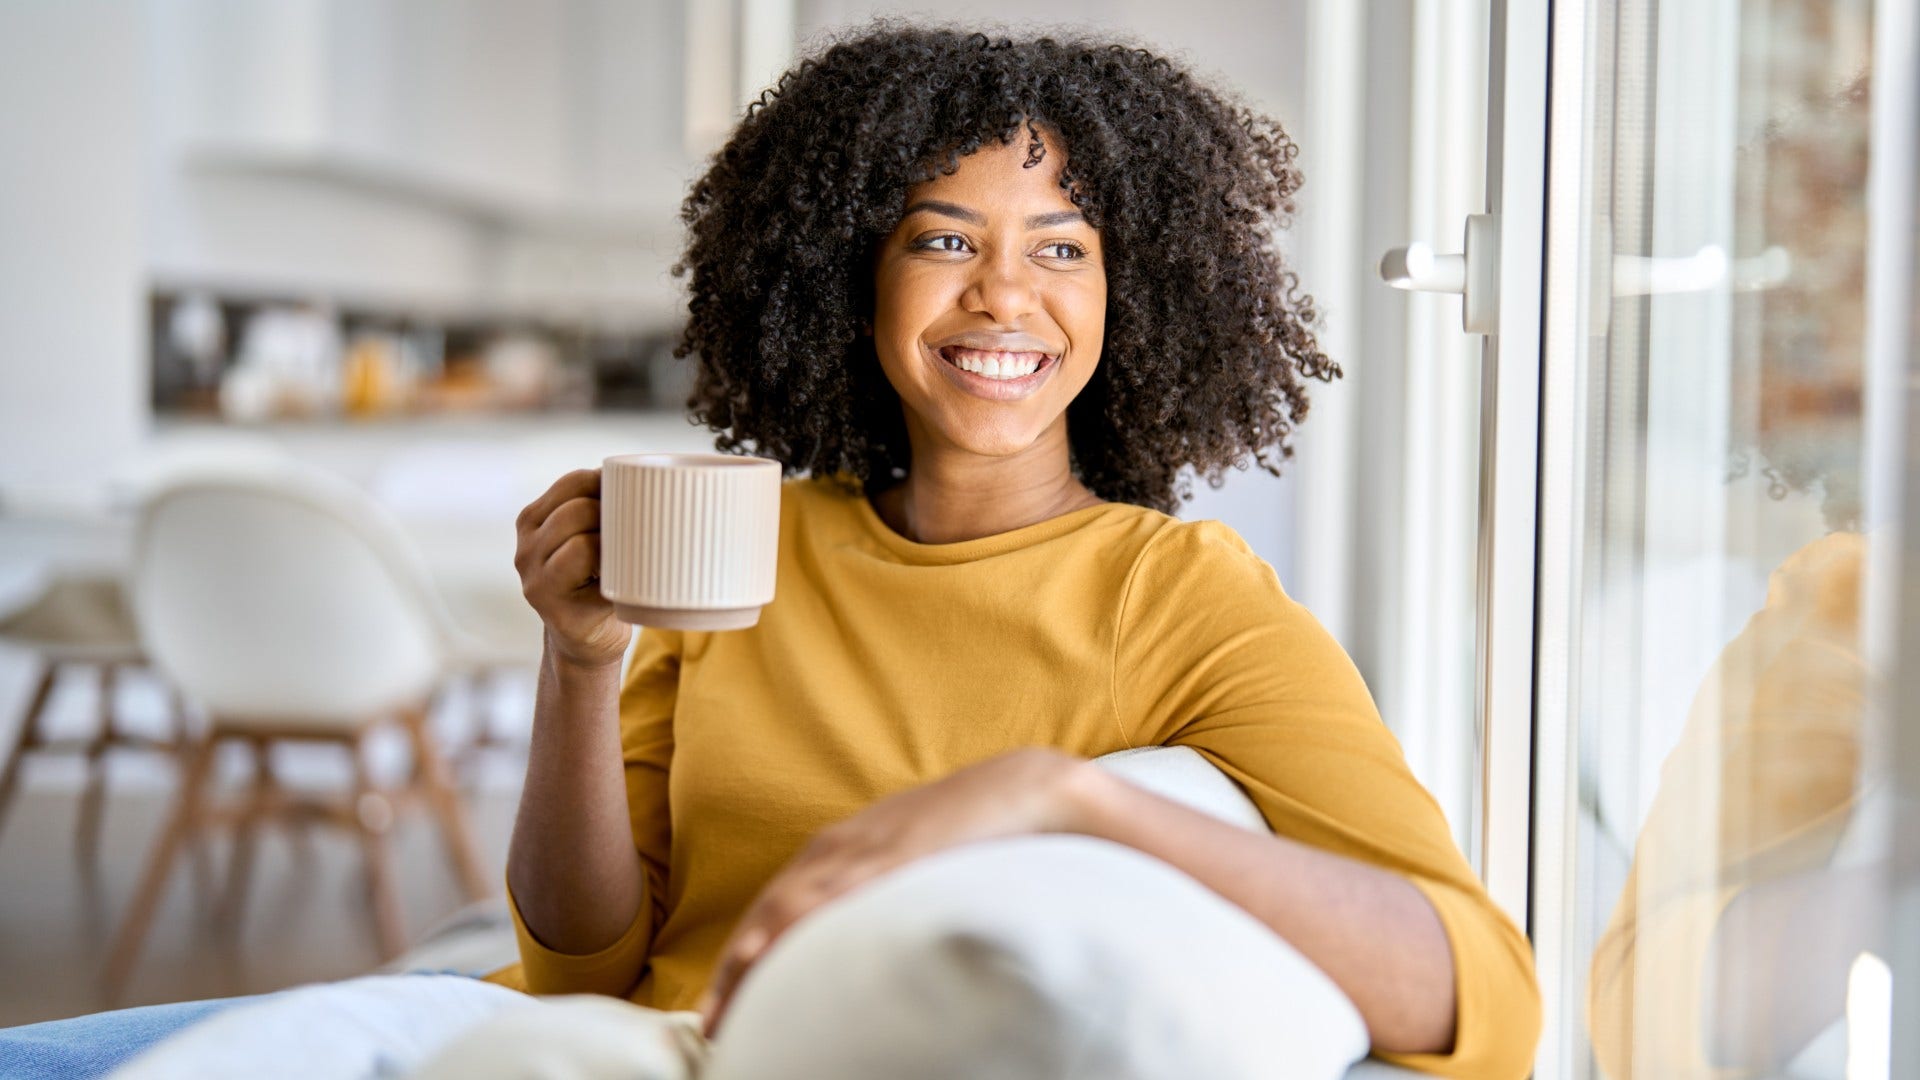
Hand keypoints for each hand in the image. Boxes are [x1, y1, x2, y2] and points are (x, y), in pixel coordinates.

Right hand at [514, 468, 630, 670]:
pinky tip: (625, 578)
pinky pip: (595, 580)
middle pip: (578, 510)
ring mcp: (537, 584)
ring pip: (582, 542)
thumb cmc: (598, 578)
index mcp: (531, 521)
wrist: (587, 640)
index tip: (634, 498)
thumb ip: (598, 506)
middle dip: (614, 516)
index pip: (573, 482)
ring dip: (615, 545)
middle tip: (637, 532)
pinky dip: (616, 573)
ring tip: (628, 557)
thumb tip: (646, 475)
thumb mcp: (586, 535)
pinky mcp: (558, 612)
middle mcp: (525, 550)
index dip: (609, 485)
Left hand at [695, 747, 1094, 1036]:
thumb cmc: (979, 834)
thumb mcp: (919, 866)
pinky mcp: (898, 856)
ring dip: (753, 956)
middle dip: (736, 969)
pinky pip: (839, 894)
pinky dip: (801, 926)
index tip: (722, 1006)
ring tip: (725, 1009)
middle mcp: (844, 848)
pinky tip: (776, 955)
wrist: (1029, 787)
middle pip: (771, 911)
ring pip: (792, 906)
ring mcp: (868, 849)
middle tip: (711, 1025)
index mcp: (845, 850)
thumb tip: (877, 957)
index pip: (778, 907)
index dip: (745, 956)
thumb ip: (890, 899)